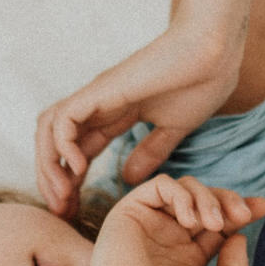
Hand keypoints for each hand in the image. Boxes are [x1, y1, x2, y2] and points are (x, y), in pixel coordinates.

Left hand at [35, 19, 245, 216]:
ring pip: (50, 129)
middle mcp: (98, 105)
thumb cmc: (201, 83)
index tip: (74, 211)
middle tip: (62, 212)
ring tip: (63, 195)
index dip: (70, 182)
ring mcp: (97, 97)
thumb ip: (150, 152)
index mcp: (114, 114)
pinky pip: (63, 119)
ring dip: (49, 165)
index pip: (78, 151)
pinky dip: (62, 144)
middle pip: (55, 143)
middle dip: (52, 179)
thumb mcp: (172, 129)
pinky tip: (77, 168)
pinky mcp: (101, 91)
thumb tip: (128, 177)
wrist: (215, 54)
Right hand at [83, 176, 264, 265]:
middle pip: (206, 200)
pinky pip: (161, 185)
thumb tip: (239, 236)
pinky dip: (181, 195)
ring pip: (186, 188)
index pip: (218, 223)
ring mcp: (150, 222)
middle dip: (229, 201)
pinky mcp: (131, 210)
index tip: (262, 207)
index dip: (240, 210)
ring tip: (213, 224)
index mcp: (187, 257)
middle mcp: (168, 236)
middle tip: (243, 214)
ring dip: (207, 199)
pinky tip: (189, 221)